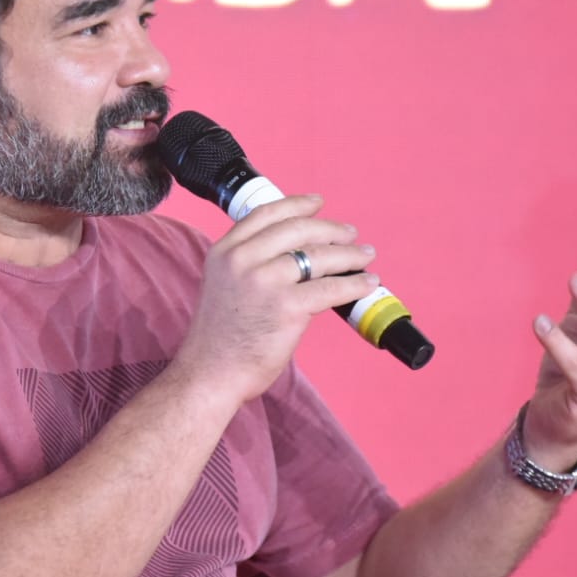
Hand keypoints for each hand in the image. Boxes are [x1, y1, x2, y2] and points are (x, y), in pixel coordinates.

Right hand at [172, 194, 379, 405]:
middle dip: (330, 229)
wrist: (210, 373)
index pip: (266, 214)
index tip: (317, 203)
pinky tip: (366, 282)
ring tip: (364, 256)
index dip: (297, 205)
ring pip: (319, 256)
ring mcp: (265, 281)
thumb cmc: (219, 338)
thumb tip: (293, 255)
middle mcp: (243, 260)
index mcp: (225, 251)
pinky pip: (330, 288)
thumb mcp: (222, 284)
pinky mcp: (287, 307)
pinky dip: (354, 284)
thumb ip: (248, 264)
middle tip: (350, 234)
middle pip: (297, 229)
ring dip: (349, 254)